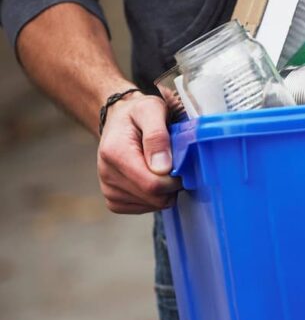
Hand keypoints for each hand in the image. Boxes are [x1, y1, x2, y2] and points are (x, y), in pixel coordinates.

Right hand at [97, 92, 181, 213]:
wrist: (120, 120)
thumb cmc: (138, 113)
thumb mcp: (151, 111)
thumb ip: (157, 137)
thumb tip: (163, 168)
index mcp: (115, 153)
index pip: (152, 185)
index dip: (174, 180)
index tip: (181, 165)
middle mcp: (107, 174)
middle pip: (154, 198)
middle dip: (172, 186)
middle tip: (174, 165)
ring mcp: (108, 189)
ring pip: (151, 205)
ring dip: (164, 191)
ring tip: (161, 168)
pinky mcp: (113, 199)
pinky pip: (142, 208)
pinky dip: (154, 198)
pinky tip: (152, 178)